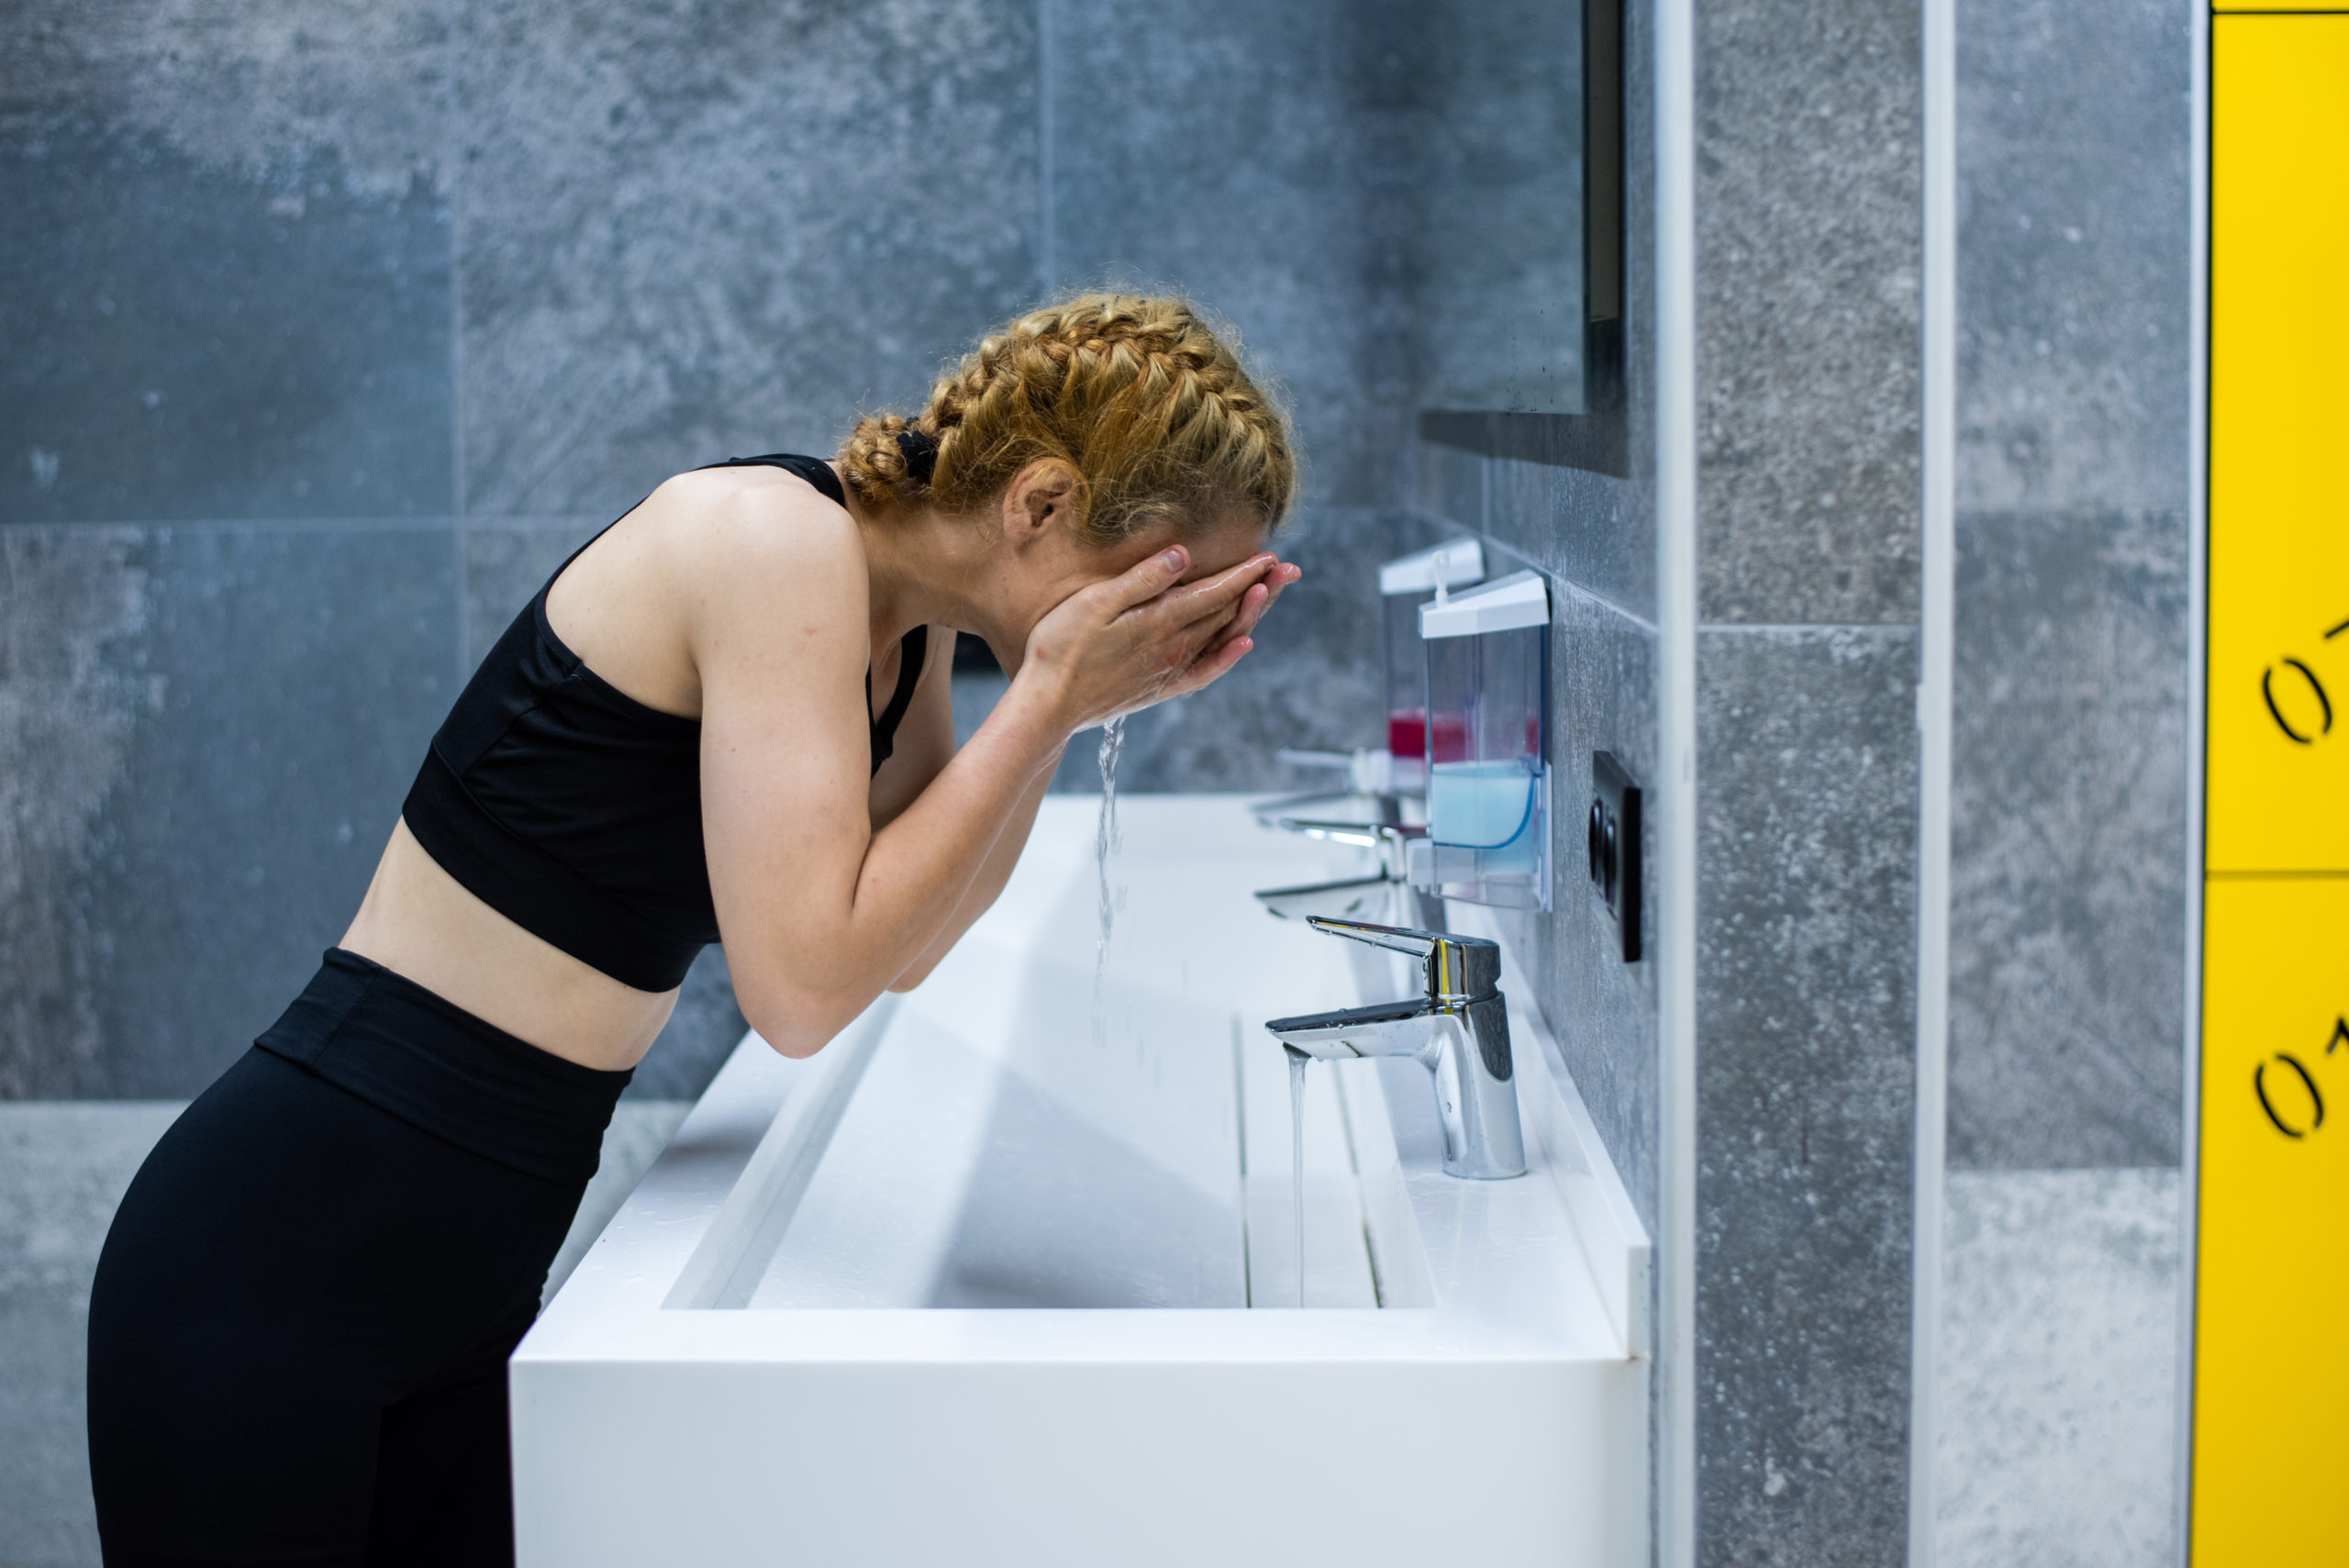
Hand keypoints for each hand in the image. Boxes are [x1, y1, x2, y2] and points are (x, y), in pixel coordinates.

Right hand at [1018, 548, 1294, 733]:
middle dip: (1260, 588)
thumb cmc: (1061, 648)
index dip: (1245, 573)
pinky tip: (1242, 646)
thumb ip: (1143, 579)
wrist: (1048, 706)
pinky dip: (1228, 657)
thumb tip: (1183, 556)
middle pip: (1227, 613)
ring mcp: (1170, 671)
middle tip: (1289, 570)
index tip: (1270, 556)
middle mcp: (1174, 648)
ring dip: (1251, 614)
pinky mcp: (1160, 689)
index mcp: (1161, 622)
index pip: (1215, 592)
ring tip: (1271, 593)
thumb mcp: (1095, 602)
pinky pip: (1206, 672)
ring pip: (1222, 637)